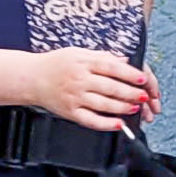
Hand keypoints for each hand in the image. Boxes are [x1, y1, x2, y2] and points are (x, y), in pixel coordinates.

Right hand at [35, 48, 161, 132]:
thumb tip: (124, 60)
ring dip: (122, 108)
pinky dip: (106, 124)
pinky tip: (118, 124)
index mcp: (83, 63)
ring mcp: (75, 97)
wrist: (31, 77)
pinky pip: (91, 120)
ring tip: (135, 108)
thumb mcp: (78, 52)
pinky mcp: (70, 112)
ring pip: (104, 105)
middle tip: (144, 96)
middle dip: (130, 93)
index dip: (129, 74)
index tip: (142, 78)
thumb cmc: (55, 64)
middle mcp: (79, 80)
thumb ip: (102, 56)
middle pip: (110, 88)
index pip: (111, 68)